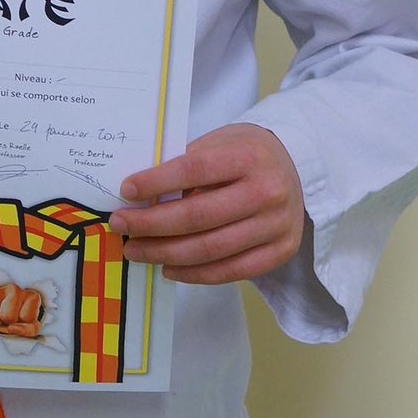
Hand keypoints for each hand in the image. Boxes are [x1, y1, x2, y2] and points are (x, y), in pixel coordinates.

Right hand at [0, 282, 44, 338]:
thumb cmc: (18, 322)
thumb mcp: (30, 328)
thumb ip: (29, 329)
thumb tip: (12, 328)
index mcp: (31, 297)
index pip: (26, 316)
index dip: (22, 325)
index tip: (20, 323)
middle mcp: (14, 289)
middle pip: (7, 315)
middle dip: (5, 324)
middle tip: (5, 322)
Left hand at [110, 125, 304, 284]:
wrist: (297, 169)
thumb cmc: (245, 154)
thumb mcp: (219, 143)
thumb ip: (185, 165)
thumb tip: (139, 197)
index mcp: (249, 157)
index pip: (194, 170)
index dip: (157, 182)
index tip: (126, 190)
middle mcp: (267, 192)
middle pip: (198, 216)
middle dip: (151, 224)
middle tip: (120, 225)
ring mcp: (277, 225)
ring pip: (210, 249)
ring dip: (165, 253)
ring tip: (135, 250)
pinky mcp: (281, 252)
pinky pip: (230, 271)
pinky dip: (194, 274)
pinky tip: (168, 268)